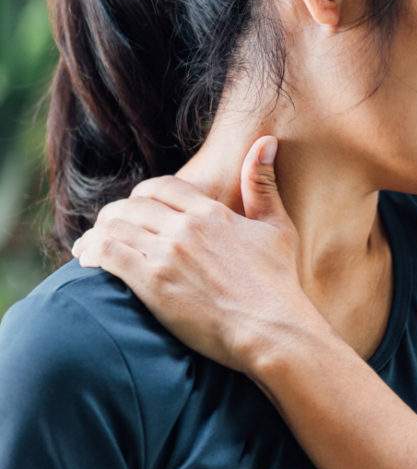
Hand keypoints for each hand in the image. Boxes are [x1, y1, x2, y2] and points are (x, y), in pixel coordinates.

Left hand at [70, 136, 318, 374]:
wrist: (271, 327)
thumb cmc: (278, 282)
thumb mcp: (277, 226)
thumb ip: (263, 183)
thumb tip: (266, 141)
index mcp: (211, 212)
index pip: (160, 187)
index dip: (142, 195)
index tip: (136, 208)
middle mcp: (186, 227)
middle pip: (131, 206)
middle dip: (115, 216)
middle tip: (106, 230)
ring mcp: (168, 254)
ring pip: (114, 227)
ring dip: (96, 235)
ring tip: (88, 248)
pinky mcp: (153, 282)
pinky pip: (108, 254)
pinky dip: (91, 254)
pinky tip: (86, 262)